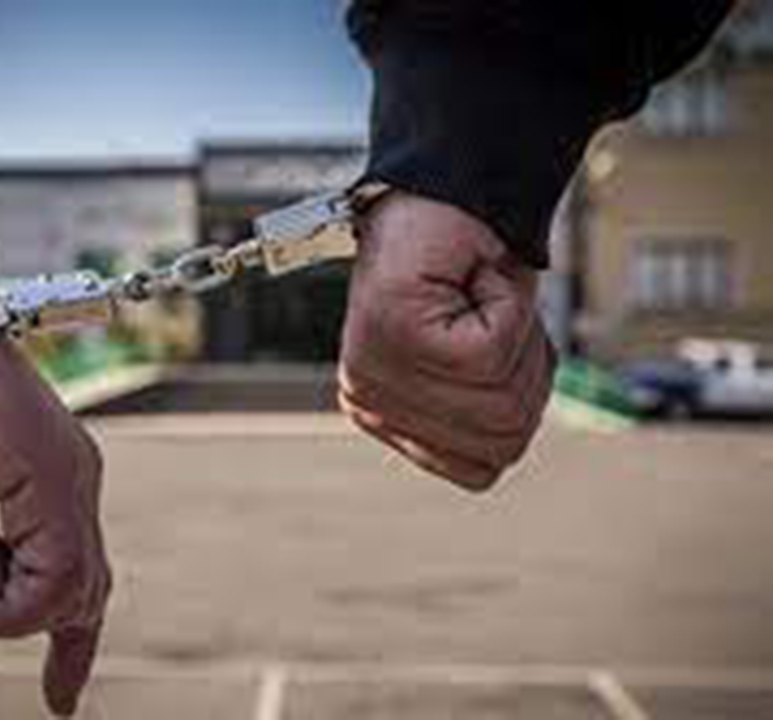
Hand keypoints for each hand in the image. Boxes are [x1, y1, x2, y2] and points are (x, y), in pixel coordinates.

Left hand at [338, 192, 555, 490]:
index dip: (518, 408)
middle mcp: (369, 401)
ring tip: (482, 298)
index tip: (500, 352)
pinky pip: (493, 351)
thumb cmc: (462, 270)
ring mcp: (377, 372)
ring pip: (503, 398)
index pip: (479, 469)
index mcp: (385, 415)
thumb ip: (482, 411)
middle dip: (527, 374)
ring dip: (519, 339)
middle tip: (498, 318)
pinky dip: (509, 308)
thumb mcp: (479, 359)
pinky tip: (476, 281)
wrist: (444, 193)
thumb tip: (502, 442)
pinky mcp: (398, 336)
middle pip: (502, 438)